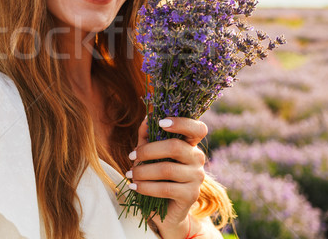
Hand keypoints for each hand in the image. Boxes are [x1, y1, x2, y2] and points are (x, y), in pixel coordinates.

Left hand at [127, 117, 207, 238]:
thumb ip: (148, 135)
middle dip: (148, 150)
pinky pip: (166, 188)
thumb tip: (147, 117)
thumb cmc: (155, 176)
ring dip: (143, 171)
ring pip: (167, 169)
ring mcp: (197, 177)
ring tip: (130, 174)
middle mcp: (197, 158)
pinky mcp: (191, 195)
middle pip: (176, 147)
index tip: (161, 122)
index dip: (182, 123)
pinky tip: (134, 186)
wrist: (163, 211)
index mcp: (190, 144)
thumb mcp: (149, 153)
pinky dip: (146, 187)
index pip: (198, 129)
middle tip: (131, 156)